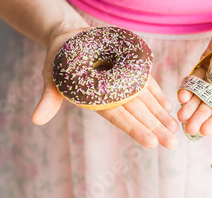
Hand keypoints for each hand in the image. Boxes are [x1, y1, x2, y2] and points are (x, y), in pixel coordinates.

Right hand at [32, 29, 178, 148]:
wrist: (69, 39)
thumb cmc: (59, 60)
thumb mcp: (52, 78)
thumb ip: (49, 99)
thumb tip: (36, 120)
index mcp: (97, 100)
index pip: (119, 118)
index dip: (134, 129)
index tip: (151, 142)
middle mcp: (113, 94)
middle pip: (138, 113)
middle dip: (155, 128)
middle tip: (173, 143)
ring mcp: (123, 83)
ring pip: (145, 101)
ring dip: (161, 115)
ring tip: (175, 129)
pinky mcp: (130, 70)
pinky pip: (147, 83)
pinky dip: (157, 94)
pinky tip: (169, 107)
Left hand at [177, 10, 211, 135]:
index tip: (205, 130)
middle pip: (210, 107)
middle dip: (199, 118)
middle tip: (188, 128)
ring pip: (199, 95)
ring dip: (190, 106)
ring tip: (181, 115)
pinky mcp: (204, 63)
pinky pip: (194, 78)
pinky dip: (188, 86)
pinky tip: (182, 94)